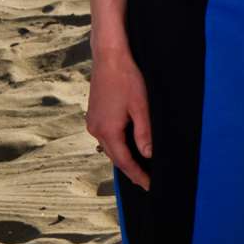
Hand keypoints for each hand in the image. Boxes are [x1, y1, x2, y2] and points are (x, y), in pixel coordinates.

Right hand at [87, 44, 153, 189]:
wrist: (110, 56)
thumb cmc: (128, 78)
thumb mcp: (142, 106)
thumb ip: (145, 133)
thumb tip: (148, 156)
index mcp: (107, 131)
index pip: (124, 162)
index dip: (138, 176)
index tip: (150, 187)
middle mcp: (95, 130)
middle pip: (116, 157)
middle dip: (132, 170)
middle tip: (149, 181)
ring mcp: (93, 122)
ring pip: (111, 147)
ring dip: (125, 157)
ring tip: (142, 166)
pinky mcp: (95, 115)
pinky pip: (108, 136)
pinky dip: (119, 144)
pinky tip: (130, 144)